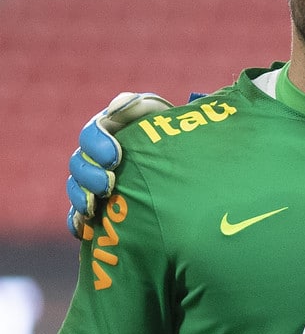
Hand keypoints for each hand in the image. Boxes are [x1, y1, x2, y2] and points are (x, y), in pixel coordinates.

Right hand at [67, 92, 172, 238]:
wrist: (197, 168)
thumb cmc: (179, 138)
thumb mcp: (162, 117)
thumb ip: (140, 106)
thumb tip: (116, 107)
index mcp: (111, 133)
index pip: (93, 134)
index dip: (96, 143)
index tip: (114, 156)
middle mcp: (99, 158)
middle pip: (80, 164)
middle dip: (89, 174)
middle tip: (108, 184)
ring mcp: (99, 184)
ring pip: (77, 190)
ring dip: (81, 197)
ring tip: (93, 207)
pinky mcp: (104, 209)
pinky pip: (80, 217)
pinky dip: (78, 222)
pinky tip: (84, 227)